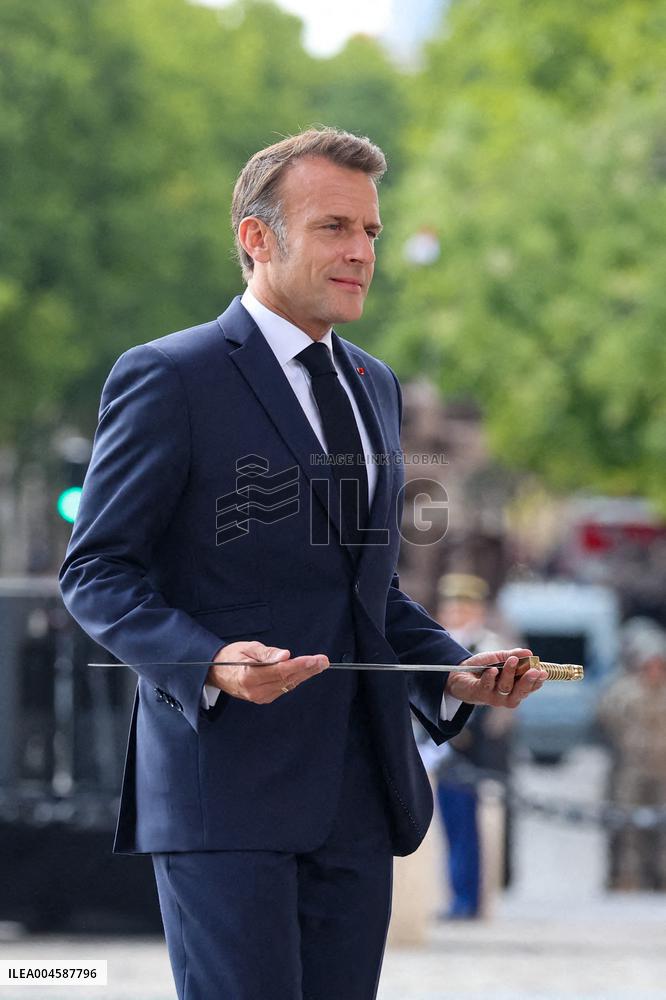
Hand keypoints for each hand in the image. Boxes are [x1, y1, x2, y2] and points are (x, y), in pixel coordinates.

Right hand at [206, 640, 328, 703]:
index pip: (282, 671)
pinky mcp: (263, 699)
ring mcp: (259, 697)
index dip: (301, 665)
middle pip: (288, 679)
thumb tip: (285, 655)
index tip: (316, 659)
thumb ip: (267, 653)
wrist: (216, 672)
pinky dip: (294, 679)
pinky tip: (304, 672)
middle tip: (324, 661)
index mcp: (249, 676)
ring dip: (304, 675)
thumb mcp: (247, 648)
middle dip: (308, 669)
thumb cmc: (230, 657)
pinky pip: (283, 688)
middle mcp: (256, 691)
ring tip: (319, 664)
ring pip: (288, 685)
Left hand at [446, 648, 546, 708]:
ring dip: (510, 673)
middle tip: (534, 670)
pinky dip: (490, 677)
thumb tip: (528, 652)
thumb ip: (513, 655)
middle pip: (520, 692)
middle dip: (528, 681)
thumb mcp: (498, 658)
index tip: (542, 671)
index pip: (530, 687)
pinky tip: (492, 670)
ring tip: (512, 660)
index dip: (537, 680)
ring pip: (505, 688)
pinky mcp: (478, 694)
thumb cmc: (483, 668)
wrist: (459, 674)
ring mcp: (492, 697)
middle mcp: (506, 696)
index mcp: (514, 688)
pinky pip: (486, 687)